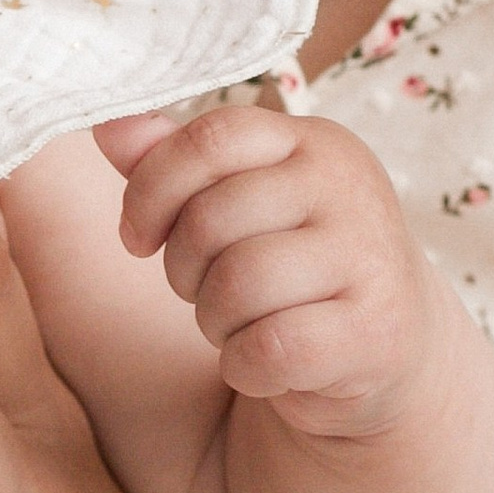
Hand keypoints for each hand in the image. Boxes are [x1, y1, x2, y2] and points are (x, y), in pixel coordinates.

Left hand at [96, 103, 437, 433]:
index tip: (136, 237)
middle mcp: (350, 188)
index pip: (210, 138)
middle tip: (209, 291)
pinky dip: (246, 366)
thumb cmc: (291, 264)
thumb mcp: (238, 203)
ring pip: (237, 284)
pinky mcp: (376, 332)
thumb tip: (108, 125)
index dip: (152, 190)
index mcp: (314, 142)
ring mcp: (370, 258)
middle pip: (211, 219)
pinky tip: (265, 364)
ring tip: (241, 324)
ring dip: (215, 320)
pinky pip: (270, 348)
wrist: (385, 344)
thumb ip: (175, 163)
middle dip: (183, 269)